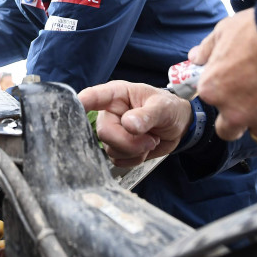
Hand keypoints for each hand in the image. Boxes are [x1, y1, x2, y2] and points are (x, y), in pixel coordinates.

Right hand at [78, 80, 192, 166]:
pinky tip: (144, 149)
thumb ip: (147, 115)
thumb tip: (128, 124)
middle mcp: (110, 113)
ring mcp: (112, 132)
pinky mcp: (117, 148)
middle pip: (104, 133)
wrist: (179, 127)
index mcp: (116, 95)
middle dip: (129, 141)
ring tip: (150, 140)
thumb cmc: (169, 108)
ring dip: (135, 150)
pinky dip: (135, 159)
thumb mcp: (163, 107)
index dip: (82, 103)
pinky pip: (118, 161)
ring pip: (111, 150)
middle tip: (150, 139)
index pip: (93, 97)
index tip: (77, 106)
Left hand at [190, 9, 256, 141]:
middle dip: (239, 118)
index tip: (238, 81)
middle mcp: (235, 113)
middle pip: (230, 130)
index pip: (211, 101)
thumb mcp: (226, 30)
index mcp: (214, 90)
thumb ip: (207, 48)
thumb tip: (195, 58)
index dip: (225, 91)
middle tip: (256, 98)